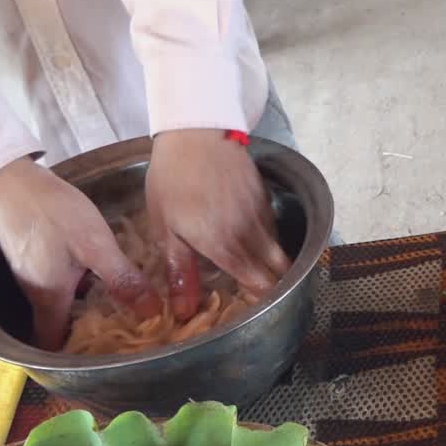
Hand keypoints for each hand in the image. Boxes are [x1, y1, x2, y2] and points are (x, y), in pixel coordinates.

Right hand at [0, 159, 161, 349]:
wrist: (11, 179)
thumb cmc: (52, 213)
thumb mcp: (95, 247)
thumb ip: (122, 279)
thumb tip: (152, 312)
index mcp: (50, 297)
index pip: (55, 342)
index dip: (76, 355)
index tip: (108, 358)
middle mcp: (37, 291)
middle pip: (60, 323)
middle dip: (89, 331)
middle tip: (127, 331)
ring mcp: (32, 273)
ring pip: (62, 300)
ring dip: (88, 305)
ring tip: (125, 306)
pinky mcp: (35, 255)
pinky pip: (60, 280)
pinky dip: (81, 284)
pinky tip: (105, 273)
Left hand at [145, 130, 289, 319]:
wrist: (195, 134)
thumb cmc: (171, 181)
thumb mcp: (166, 227)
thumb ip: (181, 270)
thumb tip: (183, 310)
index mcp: (221, 244)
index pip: (258, 282)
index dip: (261, 299)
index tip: (254, 308)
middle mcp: (248, 232)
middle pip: (279, 271)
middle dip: (275, 287)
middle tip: (261, 296)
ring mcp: (261, 215)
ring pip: (279, 251)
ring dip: (273, 265)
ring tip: (258, 271)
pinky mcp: (266, 200)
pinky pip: (274, 230)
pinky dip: (269, 242)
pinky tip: (252, 241)